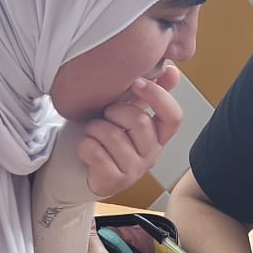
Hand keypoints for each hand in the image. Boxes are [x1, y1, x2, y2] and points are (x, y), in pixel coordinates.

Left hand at [77, 64, 182, 198]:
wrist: (79, 167)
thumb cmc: (104, 135)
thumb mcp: (125, 110)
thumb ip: (148, 92)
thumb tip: (172, 70)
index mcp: (157, 135)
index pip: (173, 117)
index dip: (158, 96)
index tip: (136, 83)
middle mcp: (151, 154)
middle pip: (140, 121)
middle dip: (114, 111)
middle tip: (103, 115)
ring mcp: (134, 170)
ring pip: (115, 137)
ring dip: (95, 128)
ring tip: (92, 132)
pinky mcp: (114, 182)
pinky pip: (97, 153)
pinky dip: (85, 146)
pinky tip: (86, 148)